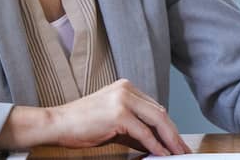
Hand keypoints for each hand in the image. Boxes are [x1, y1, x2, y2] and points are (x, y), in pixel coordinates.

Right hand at [0, 79, 189, 155]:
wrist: (57, 123)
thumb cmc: (80, 124)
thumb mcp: (112, 120)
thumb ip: (134, 126)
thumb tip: (155, 141)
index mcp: (126, 87)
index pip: (155, 107)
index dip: (168, 126)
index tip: (176, 140)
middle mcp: (127, 89)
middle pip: (160, 113)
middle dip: (173, 133)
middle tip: (182, 149)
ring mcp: (123, 100)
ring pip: (157, 120)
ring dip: (169, 139)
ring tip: (177, 153)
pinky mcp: (119, 113)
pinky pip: (144, 132)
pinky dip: (155, 145)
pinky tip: (161, 153)